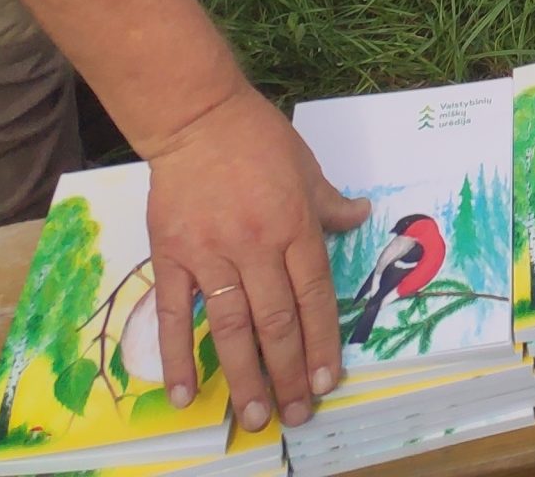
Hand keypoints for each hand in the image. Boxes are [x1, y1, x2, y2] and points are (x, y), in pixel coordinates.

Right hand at [146, 86, 369, 431]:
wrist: (197, 118)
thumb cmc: (258, 138)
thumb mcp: (307, 167)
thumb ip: (330, 204)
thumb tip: (362, 216)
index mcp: (294, 226)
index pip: (314, 295)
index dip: (322, 342)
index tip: (326, 381)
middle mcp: (257, 246)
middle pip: (277, 321)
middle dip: (289, 373)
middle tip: (296, 415)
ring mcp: (212, 254)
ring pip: (232, 327)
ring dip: (245, 376)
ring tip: (255, 416)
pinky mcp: (172, 257)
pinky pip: (176, 314)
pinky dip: (178, 357)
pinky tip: (185, 394)